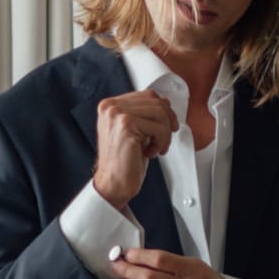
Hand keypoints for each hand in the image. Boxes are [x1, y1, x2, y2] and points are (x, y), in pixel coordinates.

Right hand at [94, 90, 177, 208]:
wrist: (113, 183)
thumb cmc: (124, 161)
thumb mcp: (134, 131)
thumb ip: (144, 114)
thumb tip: (165, 102)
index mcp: (110, 105)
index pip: (148, 95)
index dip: (164, 110)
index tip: (168, 125)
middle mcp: (111, 107)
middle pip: (157, 102)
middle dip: (168, 122)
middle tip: (164, 139)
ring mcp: (117, 115)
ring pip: (161, 113)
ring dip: (165, 134)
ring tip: (156, 147)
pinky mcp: (126, 126)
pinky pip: (159, 128)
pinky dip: (161, 142)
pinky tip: (150, 152)